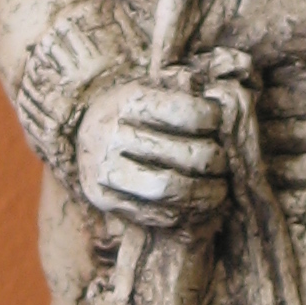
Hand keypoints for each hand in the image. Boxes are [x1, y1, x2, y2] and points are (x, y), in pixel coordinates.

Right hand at [75, 77, 228, 223]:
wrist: (82, 134)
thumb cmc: (129, 112)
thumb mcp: (148, 90)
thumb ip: (181, 94)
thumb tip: (224, 109)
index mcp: (127, 102)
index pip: (185, 113)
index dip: (211, 120)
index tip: (217, 123)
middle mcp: (112, 134)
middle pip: (183, 154)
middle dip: (214, 161)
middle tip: (223, 163)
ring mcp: (104, 170)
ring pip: (168, 189)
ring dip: (205, 194)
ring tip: (220, 190)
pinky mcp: (101, 199)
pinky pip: (152, 214)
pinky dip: (182, 213)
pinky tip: (196, 206)